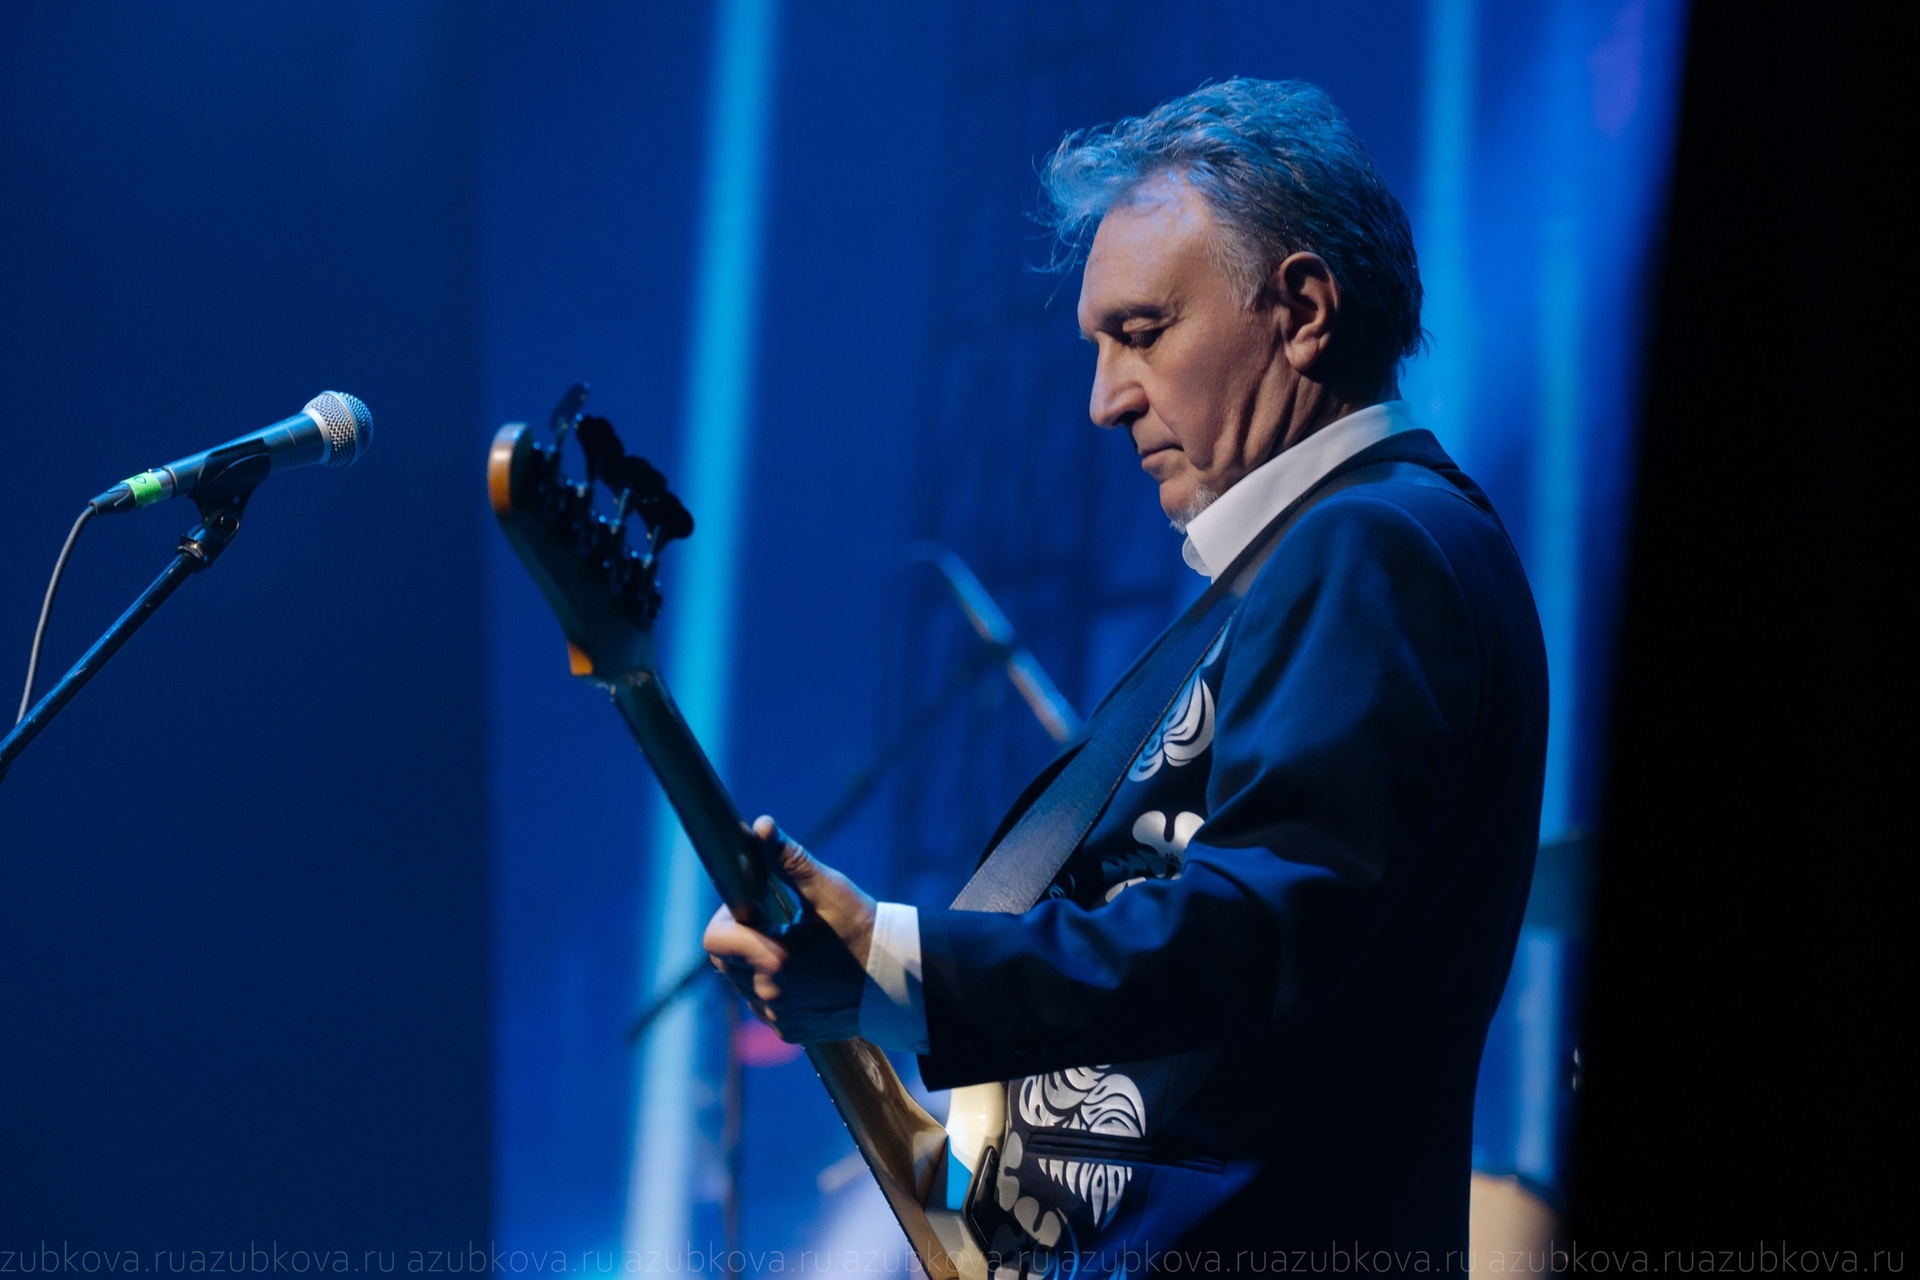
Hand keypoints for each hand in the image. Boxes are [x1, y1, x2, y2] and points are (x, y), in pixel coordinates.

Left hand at [701, 816, 877, 1043]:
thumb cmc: (864, 930)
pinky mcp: (791, 1031)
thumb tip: (761, 825)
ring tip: (791, 947)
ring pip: (741, 985)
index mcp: (773, 958)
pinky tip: (802, 974)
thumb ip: (789, 859)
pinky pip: (763, 1006)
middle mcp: (770, 994)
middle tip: (773, 923)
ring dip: (753, 964)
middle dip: (740, 938)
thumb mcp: (829, 890)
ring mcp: (780, 1016)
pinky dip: (771, 988)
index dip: (726, 917)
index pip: (713, 940)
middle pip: (723, 962)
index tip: (752, 907)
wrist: (901, 982)